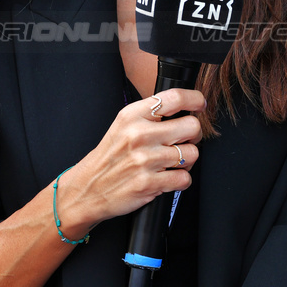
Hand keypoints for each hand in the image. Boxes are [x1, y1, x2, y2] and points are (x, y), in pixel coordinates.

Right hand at [53, 88, 204, 236]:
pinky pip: (185, 178)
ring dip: (186, 161)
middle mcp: (139, 135)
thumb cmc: (110, 157)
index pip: (175, 98)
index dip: (194, 99)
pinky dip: (180, 181)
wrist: (87, 189)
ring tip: (171, 163)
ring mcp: (144, 160)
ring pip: (192, 154)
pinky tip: (167, 178)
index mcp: (133, 116)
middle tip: (183, 141)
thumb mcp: (123, 125)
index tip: (199, 105)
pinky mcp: (148, 183)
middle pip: (192, 126)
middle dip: (193, 136)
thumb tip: (186, 109)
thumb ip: (151, 115)